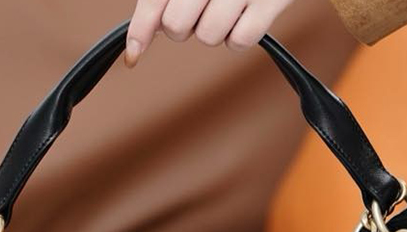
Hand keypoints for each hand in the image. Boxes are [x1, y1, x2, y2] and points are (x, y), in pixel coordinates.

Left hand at [126, 0, 295, 66]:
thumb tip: (149, 29)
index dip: (141, 28)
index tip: (134, 51)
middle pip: (177, 26)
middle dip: (183, 26)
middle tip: (198, 11)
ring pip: (208, 36)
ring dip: (214, 31)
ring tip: (226, 9)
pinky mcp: (272, 0)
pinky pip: (240, 40)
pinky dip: (239, 37)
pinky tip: (243, 18)